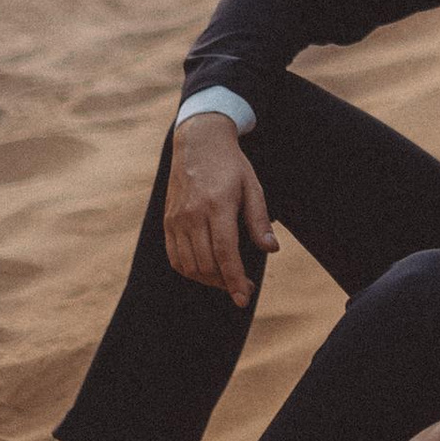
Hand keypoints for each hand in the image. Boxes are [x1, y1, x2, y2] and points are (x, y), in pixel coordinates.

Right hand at [165, 114, 275, 308]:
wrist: (197, 142)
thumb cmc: (230, 165)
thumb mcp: (252, 187)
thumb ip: (259, 220)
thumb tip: (271, 250)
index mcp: (217, 204)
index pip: (225, 252)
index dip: (234, 278)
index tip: (244, 298)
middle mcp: (193, 213)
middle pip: (206, 263)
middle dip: (226, 283)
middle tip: (243, 287)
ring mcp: (177, 218)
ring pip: (189, 265)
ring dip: (209, 280)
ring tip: (227, 279)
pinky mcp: (167, 221)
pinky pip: (175, 257)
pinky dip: (189, 271)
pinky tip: (205, 271)